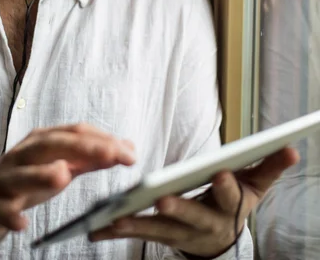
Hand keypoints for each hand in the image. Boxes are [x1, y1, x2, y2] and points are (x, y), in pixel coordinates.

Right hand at [0, 123, 134, 241]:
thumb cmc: (29, 174)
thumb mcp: (61, 162)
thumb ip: (92, 157)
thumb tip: (127, 148)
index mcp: (43, 140)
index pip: (74, 133)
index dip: (102, 140)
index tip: (128, 153)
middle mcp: (24, 154)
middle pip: (50, 145)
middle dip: (80, 148)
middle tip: (109, 155)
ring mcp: (6, 178)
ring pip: (22, 173)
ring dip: (42, 173)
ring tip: (63, 175)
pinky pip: (1, 209)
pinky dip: (10, 215)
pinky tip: (22, 224)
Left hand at [91, 147, 298, 257]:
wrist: (220, 239)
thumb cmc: (236, 202)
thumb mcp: (256, 186)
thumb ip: (270, 165)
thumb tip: (292, 146)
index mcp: (227, 207)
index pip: (229, 196)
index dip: (225, 186)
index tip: (220, 173)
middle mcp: (203, 224)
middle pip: (190, 216)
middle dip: (178, 208)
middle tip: (162, 197)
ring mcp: (179, 233)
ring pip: (157, 229)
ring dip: (136, 222)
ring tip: (115, 215)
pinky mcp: (158, 234)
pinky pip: (136, 234)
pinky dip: (116, 230)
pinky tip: (94, 226)